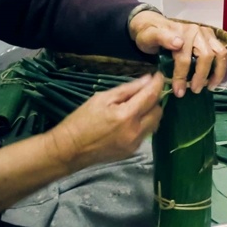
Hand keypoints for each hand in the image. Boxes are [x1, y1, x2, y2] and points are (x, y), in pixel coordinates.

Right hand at [47, 72, 164, 170]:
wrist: (68, 150)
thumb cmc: (81, 121)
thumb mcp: (101, 98)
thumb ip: (127, 89)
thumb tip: (147, 79)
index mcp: (126, 116)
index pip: (151, 96)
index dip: (158, 83)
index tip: (159, 75)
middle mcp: (135, 131)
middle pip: (158, 110)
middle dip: (154, 99)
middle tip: (143, 92)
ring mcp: (135, 144)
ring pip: (155, 123)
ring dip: (151, 112)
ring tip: (137, 106)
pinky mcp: (132, 152)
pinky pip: (146, 134)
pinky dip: (143, 124)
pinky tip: (131, 120)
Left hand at [129, 12, 226, 97]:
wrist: (154, 24)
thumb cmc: (149, 34)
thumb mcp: (149, 36)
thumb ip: (162, 38)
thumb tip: (179, 44)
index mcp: (182, 32)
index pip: (185, 58)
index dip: (182, 77)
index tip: (178, 92)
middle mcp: (197, 32)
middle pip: (206, 56)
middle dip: (202, 76)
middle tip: (195, 90)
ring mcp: (207, 34)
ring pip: (220, 53)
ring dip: (218, 72)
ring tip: (210, 86)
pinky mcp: (211, 38)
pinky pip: (222, 52)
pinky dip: (221, 66)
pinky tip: (214, 78)